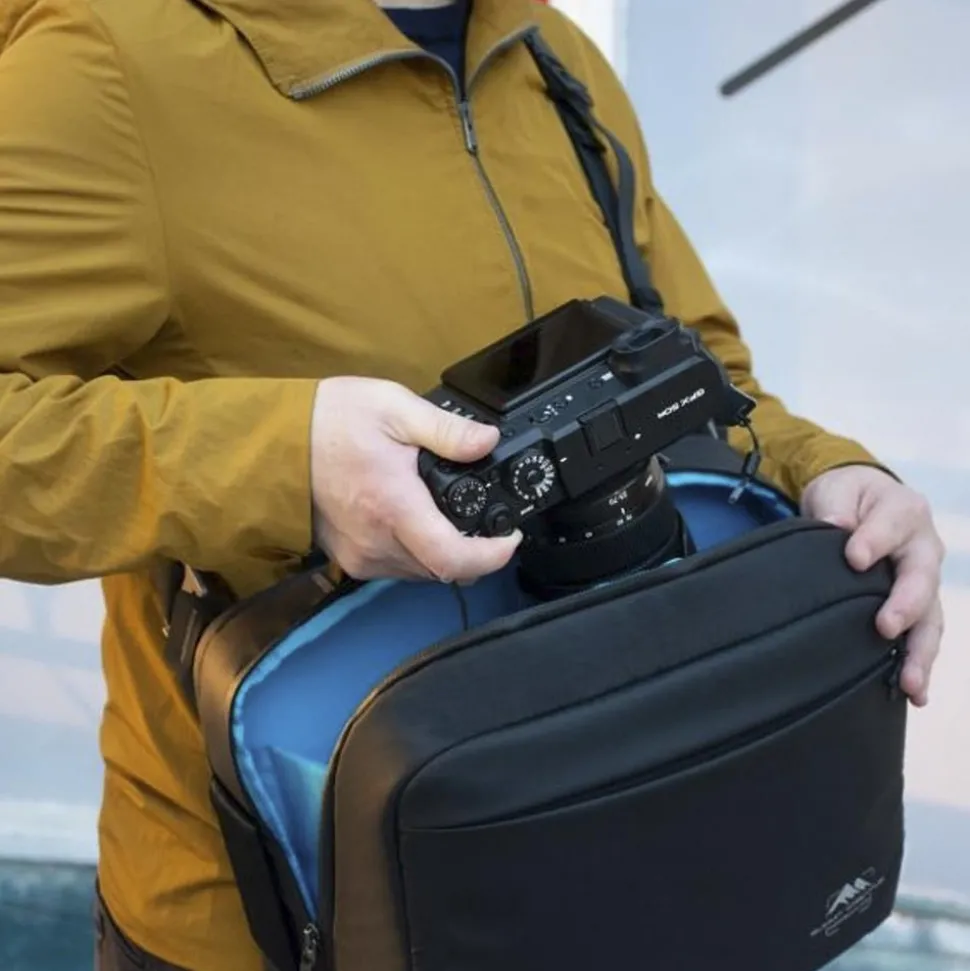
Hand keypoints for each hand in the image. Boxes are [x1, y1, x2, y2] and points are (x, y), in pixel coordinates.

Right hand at [309, 376, 521, 582]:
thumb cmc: (330, 421)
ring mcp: (360, 555)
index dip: (490, 557)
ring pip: (421, 574)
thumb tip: (487, 441)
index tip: (510, 539)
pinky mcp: (348, 559)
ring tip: (454, 520)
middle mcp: (377, 542)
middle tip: (489, 526)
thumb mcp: (393, 407)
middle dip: (474, 553)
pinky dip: (418, 554)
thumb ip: (446, 429)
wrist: (274, 443)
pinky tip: (420, 524)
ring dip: (445, 555)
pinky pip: (397, 569)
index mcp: (393, 507)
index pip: (452, 558)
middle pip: (443, 571)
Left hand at [800, 465, 944, 706]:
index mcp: (904, 511)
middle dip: (906, 606)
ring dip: (920, 650)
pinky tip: (915, 694)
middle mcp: (924, 547)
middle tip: (885, 627)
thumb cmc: (848, 496)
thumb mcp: (838, 490)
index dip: (873, 542)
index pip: (891, 527)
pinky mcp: (916, 604)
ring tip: (910, 683)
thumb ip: (837, 506)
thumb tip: (836, 527)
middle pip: (922, 579)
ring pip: (930, 617)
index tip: (854, 558)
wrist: (862, 502)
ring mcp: (925, 579)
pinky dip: (919, 663)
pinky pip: (922, 634)